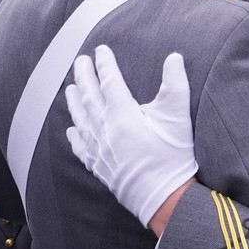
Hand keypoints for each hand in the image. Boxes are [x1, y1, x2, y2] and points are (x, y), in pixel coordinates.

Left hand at [65, 46, 196, 228]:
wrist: (162, 197)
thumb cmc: (172, 156)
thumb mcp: (178, 116)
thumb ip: (176, 83)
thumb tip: (174, 57)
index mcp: (123, 113)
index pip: (110, 81)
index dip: (105, 64)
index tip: (101, 50)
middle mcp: (105, 128)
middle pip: (89, 96)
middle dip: (84, 76)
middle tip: (80, 61)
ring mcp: (99, 148)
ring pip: (80, 119)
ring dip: (74, 102)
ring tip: (70, 88)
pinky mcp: (100, 166)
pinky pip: (80, 147)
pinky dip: (75, 136)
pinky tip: (72, 130)